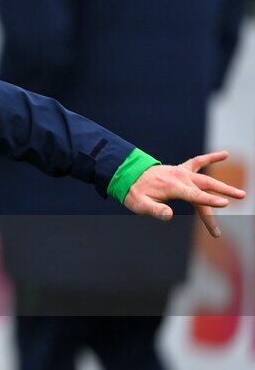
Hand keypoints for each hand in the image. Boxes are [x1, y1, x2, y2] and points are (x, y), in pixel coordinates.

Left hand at [124, 151, 245, 237]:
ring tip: (241, 194)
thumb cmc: (134, 193)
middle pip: (206, 188)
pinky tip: (225, 154)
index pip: (196, 195)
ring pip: (207, 179)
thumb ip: (155, 210)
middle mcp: (181, 178)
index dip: (210, 201)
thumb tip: (168, 215)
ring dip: (223, 186)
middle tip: (241, 198)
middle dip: (223, 194)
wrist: (127, 176)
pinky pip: (199, 161)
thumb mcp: (140, 205)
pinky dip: (211, 158)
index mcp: (173, 187)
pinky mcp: (181, 170)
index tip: (225, 204)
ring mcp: (182, 173)